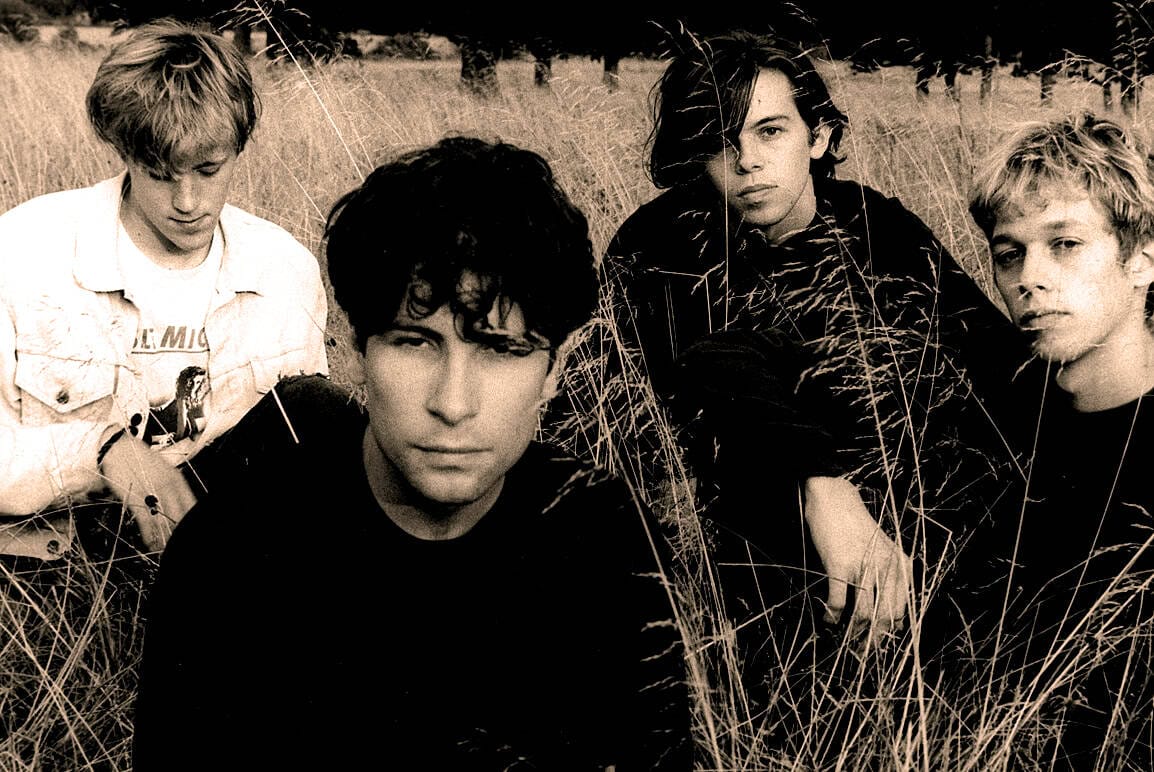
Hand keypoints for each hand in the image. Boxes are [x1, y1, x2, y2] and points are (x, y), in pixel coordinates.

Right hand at [100, 433, 197, 552]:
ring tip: (165, 552)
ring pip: (164, 521)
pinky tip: (151, 545)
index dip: (190, 524)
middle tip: (175, 547)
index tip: (188, 535)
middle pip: (179, 517)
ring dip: (165, 539)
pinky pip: (146, 520)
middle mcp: (168, 486)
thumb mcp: (163, 473)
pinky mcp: (135, 497)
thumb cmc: (139, 462)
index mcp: (177, 480)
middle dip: (178, 534)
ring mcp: (152, 491)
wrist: (117, 447)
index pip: (191, 507)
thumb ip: (172, 490)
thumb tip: (180, 509)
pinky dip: (150, 535)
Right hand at [803, 476, 911, 642]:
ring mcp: (863, 566)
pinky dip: (832, 616)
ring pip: (862, 614)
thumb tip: (888, 618)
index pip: (902, 611)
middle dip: (873, 639)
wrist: (834, 500)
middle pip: (884, 617)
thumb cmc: (856, 526)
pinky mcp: (839, 565)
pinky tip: (828, 621)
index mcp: (901, 566)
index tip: (879, 645)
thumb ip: (890, 578)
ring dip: (852, 632)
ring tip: (844, 640)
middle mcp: (886, 568)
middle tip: (861, 652)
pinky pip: (838, 601)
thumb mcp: (883, 550)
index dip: (890, 633)